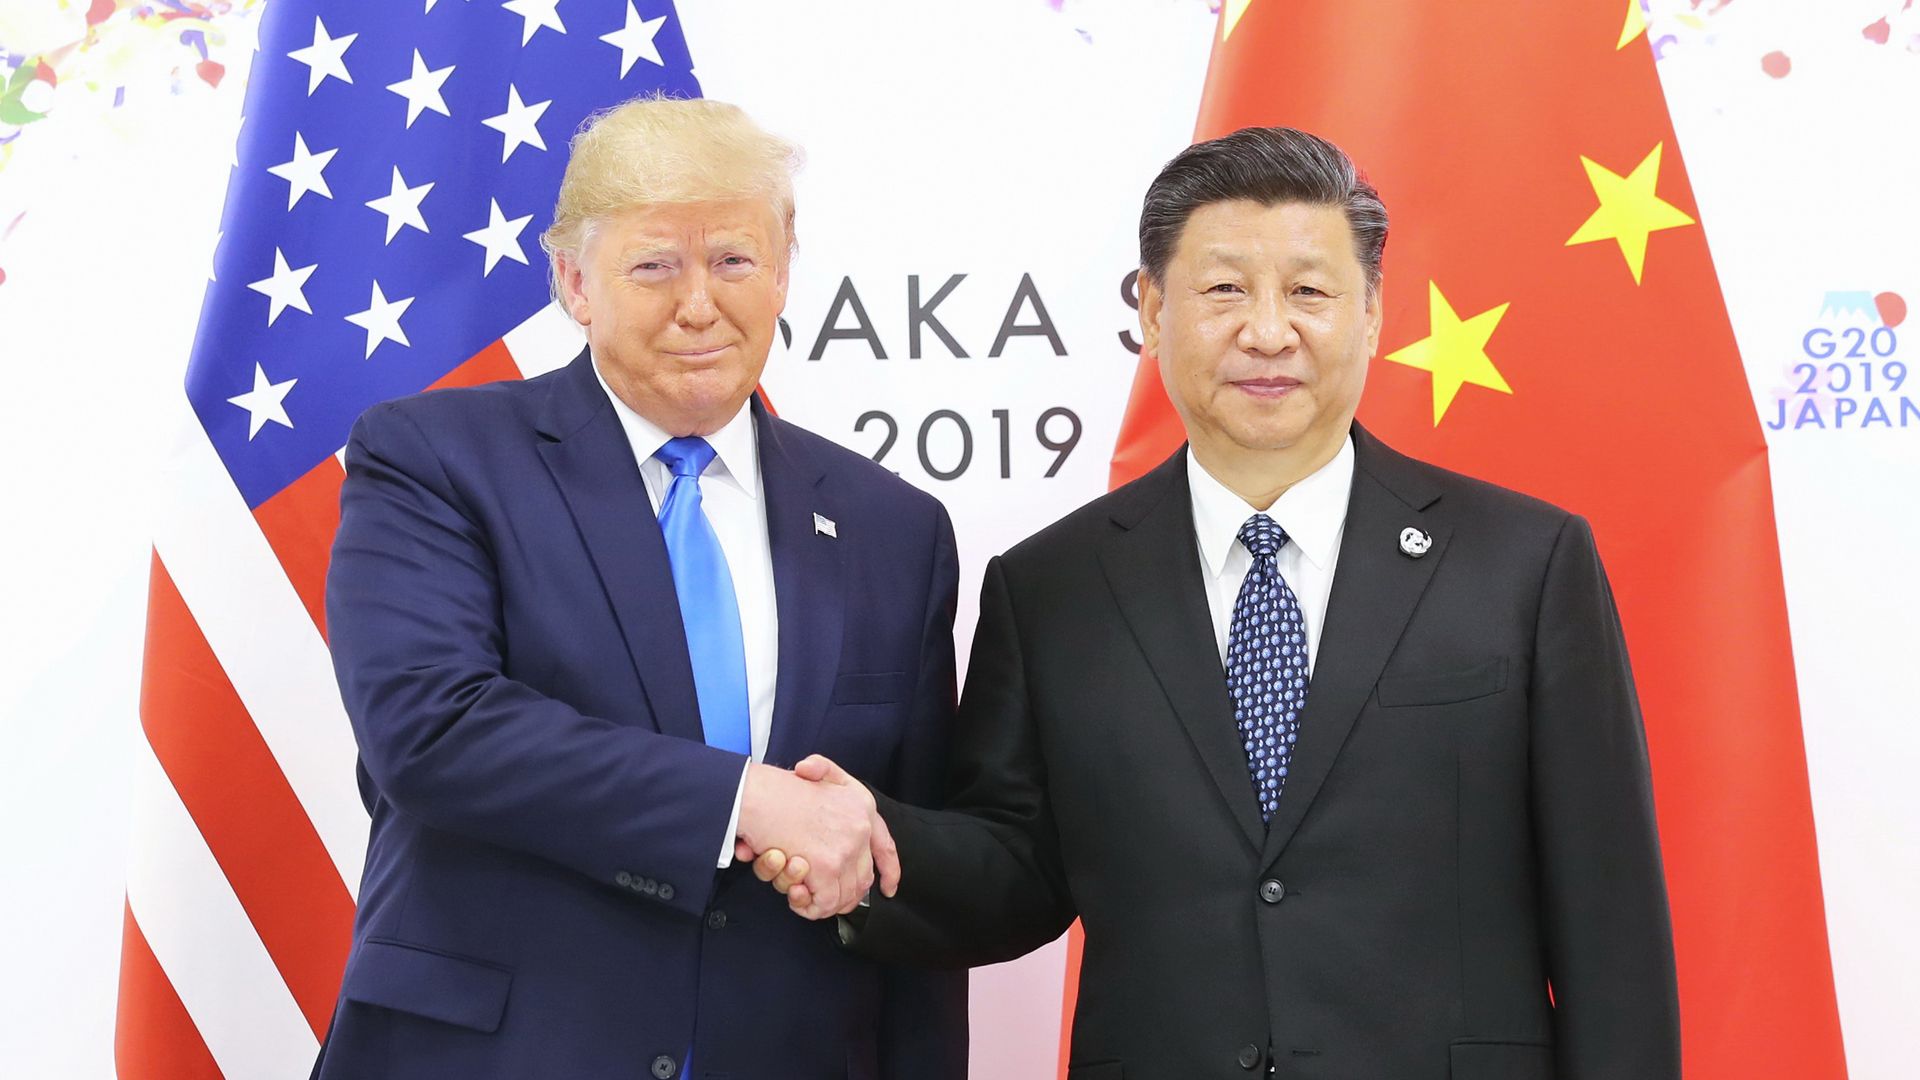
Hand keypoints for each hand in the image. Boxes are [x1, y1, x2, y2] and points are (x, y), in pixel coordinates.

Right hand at [751, 755, 898, 918]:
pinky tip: (795, 896)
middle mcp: (860, 828)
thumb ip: (823, 770)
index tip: (888, 888)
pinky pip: (825, 903)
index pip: (885, 847)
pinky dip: (808, 906)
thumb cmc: (774, 788)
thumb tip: (813, 774)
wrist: (754, 796)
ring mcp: (846, 849)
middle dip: (842, 895)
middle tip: (816, 895)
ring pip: (844, 895)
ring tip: (797, 889)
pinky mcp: (827, 868)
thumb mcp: (813, 769)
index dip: (888, 871)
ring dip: (820, 901)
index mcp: (861, 805)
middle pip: (862, 879)